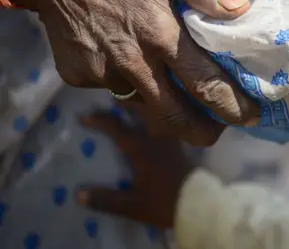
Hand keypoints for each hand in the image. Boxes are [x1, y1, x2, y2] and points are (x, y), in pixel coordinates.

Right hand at [4, 0, 259, 144]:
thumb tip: (240, 9)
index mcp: (162, 34)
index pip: (207, 85)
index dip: (233, 107)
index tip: (252, 118)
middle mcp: (134, 62)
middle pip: (176, 115)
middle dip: (203, 131)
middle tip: (219, 131)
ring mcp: (104, 73)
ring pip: (146, 107)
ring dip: (169, 112)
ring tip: (186, 105)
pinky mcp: (81, 77)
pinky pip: (116, 90)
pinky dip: (133, 85)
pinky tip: (135, 64)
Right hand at [77, 112, 192, 227]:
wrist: (200, 206)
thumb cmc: (166, 204)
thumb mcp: (133, 206)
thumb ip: (106, 200)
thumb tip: (77, 194)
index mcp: (143, 151)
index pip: (119, 128)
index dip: (101, 120)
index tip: (84, 115)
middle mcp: (157, 141)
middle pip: (143, 113)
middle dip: (127, 101)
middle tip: (115, 93)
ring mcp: (172, 142)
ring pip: (157, 117)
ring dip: (145, 107)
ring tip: (135, 101)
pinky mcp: (182, 148)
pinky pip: (168, 125)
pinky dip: (159, 118)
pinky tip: (157, 120)